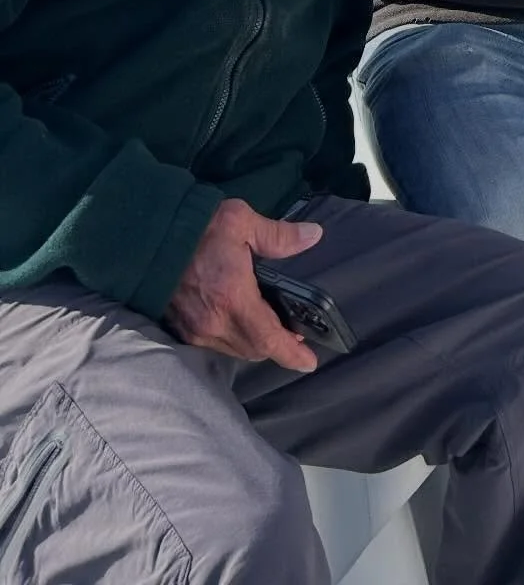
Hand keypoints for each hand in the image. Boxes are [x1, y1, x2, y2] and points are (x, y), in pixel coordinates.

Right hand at [165, 199, 324, 372]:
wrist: (147, 236)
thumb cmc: (196, 226)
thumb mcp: (242, 221)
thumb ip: (279, 235)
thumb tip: (313, 235)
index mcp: (233, 297)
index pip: (268, 338)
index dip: (291, 355)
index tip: (310, 363)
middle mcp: (212, 322)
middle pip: (253, 349)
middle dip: (276, 346)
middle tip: (294, 333)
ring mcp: (193, 329)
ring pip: (234, 350)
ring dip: (254, 344)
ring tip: (270, 326)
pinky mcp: (179, 328)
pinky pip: (214, 344)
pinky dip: (232, 339)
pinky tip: (240, 322)